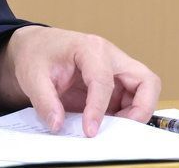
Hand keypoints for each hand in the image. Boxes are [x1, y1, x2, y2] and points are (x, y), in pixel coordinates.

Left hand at [1, 26, 160, 136]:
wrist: (37, 47)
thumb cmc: (38, 54)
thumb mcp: (32, 76)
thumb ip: (44, 101)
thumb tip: (58, 125)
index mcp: (91, 48)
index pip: (104, 80)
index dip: (98, 109)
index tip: (89, 131)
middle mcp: (111, 57)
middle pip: (146, 80)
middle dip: (141, 108)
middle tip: (121, 129)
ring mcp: (117, 70)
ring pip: (145, 91)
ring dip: (136, 113)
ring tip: (112, 128)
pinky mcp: (116, 83)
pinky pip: (133, 99)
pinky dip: (127, 114)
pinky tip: (108, 124)